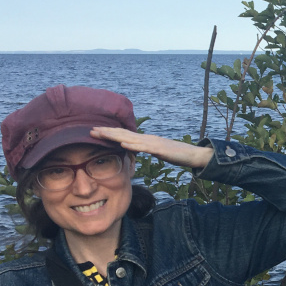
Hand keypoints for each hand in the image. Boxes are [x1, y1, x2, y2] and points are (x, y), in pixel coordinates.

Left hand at [90, 128, 214, 168]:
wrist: (194, 154)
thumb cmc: (177, 155)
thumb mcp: (158, 153)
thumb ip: (147, 150)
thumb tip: (136, 151)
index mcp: (146, 140)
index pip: (125, 135)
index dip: (110, 133)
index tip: (96, 132)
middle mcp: (148, 138)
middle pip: (124, 134)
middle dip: (107, 132)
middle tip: (91, 130)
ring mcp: (153, 143)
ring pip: (130, 138)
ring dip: (115, 136)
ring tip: (101, 134)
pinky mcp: (160, 150)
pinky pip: (144, 147)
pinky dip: (132, 145)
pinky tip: (123, 144)